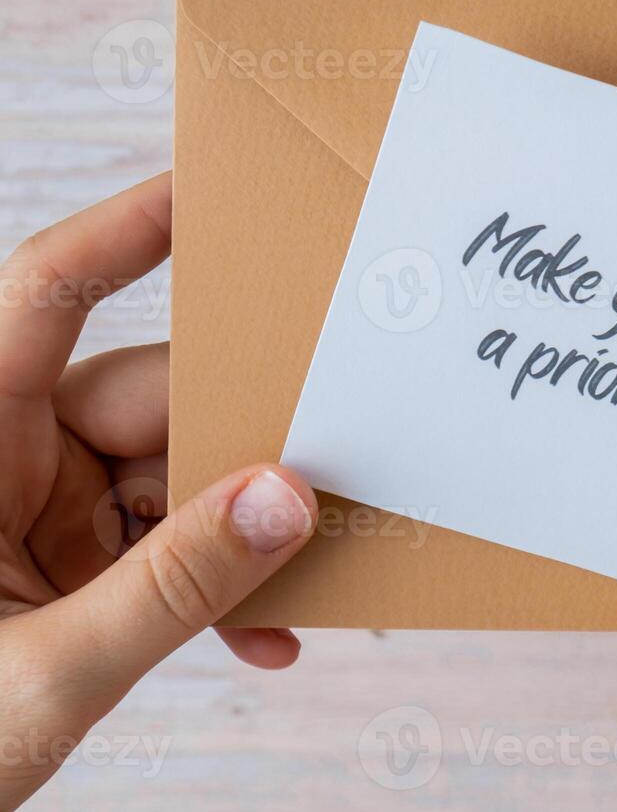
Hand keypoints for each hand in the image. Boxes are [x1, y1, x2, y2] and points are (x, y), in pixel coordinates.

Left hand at [0, 173, 317, 806]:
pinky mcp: (76, 567)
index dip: (124, 232)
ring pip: (178, 480)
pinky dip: (221, 590)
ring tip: (313, 578)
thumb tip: (287, 501)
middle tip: (339, 458)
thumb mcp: (43, 672)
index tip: (209, 189)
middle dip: (246, 440)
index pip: (43, 297)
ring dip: (247, 533)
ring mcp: (43, 514)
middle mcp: (7, 459)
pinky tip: (265, 638)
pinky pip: (171, 548)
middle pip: (150, 403)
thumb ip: (170, 591)